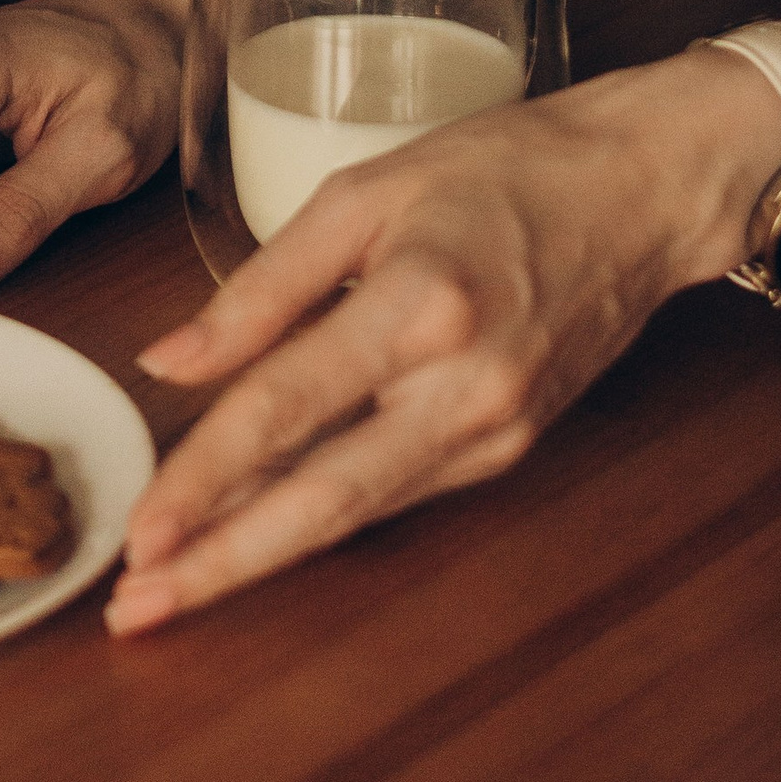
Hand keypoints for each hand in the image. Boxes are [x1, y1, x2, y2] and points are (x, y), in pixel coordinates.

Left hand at [105, 45, 780, 633]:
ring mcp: (495, 430)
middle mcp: (464, 388)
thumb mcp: (360, 194)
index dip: (203, 477)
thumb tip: (166, 362)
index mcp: (420, 307)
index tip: (141, 531)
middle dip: (225, 564)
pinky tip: (254, 532)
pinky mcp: (508, 447)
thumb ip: (259, 288)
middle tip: (139, 610)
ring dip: (262, 556)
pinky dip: (321, 517)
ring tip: (175, 589)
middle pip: (324, 500)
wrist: (641, 193)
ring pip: (357, 511)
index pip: (285, 409)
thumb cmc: (499, 170)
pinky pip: (396, 490)